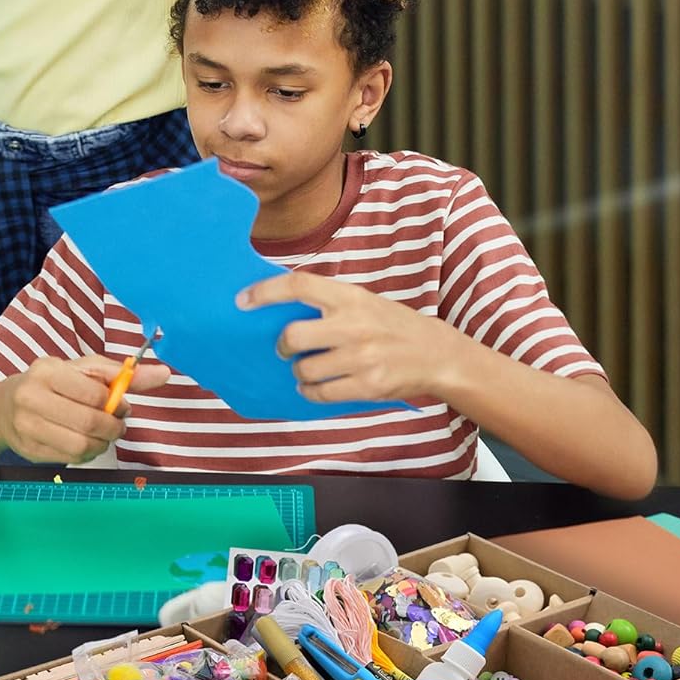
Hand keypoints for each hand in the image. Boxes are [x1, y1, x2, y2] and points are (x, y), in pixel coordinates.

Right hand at [0, 354, 171, 464]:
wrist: (4, 407)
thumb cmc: (51, 383)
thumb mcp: (82, 370)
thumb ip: (122, 374)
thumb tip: (164, 374)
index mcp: (47, 371)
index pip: (94, 394)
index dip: (116, 404)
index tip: (122, 405)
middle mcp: (32, 398)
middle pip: (89, 423)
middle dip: (113, 427)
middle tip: (117, 425)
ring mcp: (27, 427)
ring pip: (81, 446)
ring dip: (102, 444)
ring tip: (103, 435)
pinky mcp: (29, 451)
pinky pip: (70, 459)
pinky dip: (87, 454)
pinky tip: (86, 443)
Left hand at [237, 271, 464, 404]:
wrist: (437, 354)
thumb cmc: (391, 323)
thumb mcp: (362, 300)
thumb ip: (327, 302)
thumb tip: (278, 307)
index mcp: (349, 296)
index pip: (297, 285)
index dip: (265, 291)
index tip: (242, 300)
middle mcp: (353, 325)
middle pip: (293, 336)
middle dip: (282, 345)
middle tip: (285, 348)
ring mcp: (361, 357)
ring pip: (305, 369)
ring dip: (299, 371)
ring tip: (308, 368)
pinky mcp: (368, 386)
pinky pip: (322, 393)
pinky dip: (311, 391)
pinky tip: (316, 386)